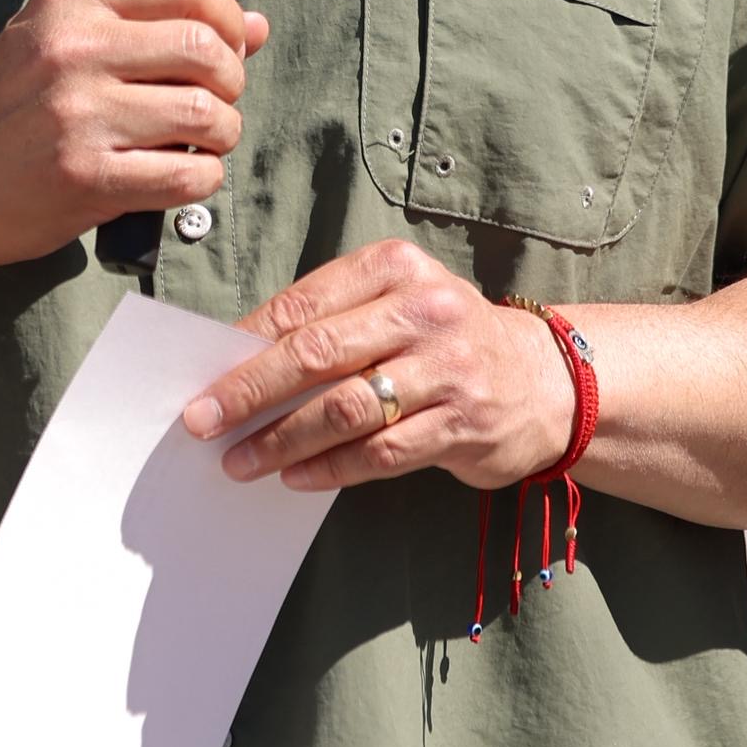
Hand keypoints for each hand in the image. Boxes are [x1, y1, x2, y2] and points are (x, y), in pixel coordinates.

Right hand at [0, 0, 264, 274]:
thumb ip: (149, 25)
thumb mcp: (58, 41)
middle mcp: (74, 49)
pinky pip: (187, 174)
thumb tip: (254, 27)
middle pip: (206, 48)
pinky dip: (201, 179)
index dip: (225, 14)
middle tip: (214, 103)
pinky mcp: (86, 177)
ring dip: (222, 134)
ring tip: (199, 142)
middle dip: (231, 81)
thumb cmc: (5, 110)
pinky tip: (179, 176)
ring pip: (207, 114)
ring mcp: (79, 114)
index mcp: (69, 2)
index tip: (226, 45)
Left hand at [180, 238, 578, 492]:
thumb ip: (332, 322)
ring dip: (283, 439)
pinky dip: (331, 468)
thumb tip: (239, 362)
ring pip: (346, 408)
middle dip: (250, 391)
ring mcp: (449, 369)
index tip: (201, 376)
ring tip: (240, 461)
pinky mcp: (463, 425)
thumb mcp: (396, 304)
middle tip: (203, 420)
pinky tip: (296, 478)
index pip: (304, 305)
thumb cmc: (444, 339)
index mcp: (396, 269)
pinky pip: (381, 452)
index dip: (246, 344)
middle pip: (318, 353)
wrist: (544, 379)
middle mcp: (425, 312)